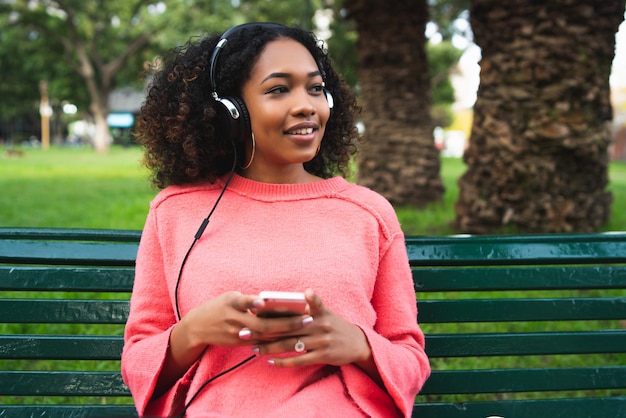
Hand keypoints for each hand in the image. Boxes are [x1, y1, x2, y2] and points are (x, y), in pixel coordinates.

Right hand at [179, 291, 310, 348]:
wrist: (197, 327)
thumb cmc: (218, 307)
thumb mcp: (230, 297)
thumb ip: (248, 300)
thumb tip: (272, 302)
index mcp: (232, 302)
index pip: (247, 302)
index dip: (256, 303)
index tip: (269, 301)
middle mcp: (235, 319)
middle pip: (264, 323)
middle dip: (287, 322)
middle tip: (307, 318)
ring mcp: (237, 333)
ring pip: (265, 335)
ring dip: (286, 333)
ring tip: (304, 328)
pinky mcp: (239, 343)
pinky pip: (261, 342)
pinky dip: (275, 340)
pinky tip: (291, 338)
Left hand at [253, 289, 372, 368]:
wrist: (357, 343)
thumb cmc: (335, 325)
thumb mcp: (324, 312)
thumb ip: (306, 307)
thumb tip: (280, 304)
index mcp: (317, 311)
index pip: (292, 308)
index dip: (273, 309)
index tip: (254, 310)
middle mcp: (318, 324)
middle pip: (285, 328)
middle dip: (263, 330)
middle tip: (244, 331)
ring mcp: (320, 340)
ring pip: (290, 344)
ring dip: (269, 347)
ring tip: (253, 348)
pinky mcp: (322, 355)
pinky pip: (299, 360)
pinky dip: (284, 362)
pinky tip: (271, 361)